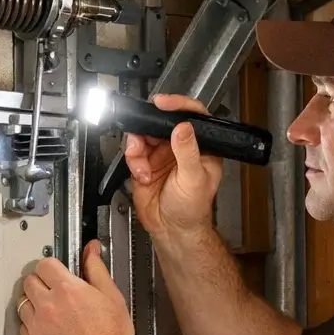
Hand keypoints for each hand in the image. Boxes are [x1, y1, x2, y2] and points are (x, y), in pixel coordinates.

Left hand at [18, 242, 139, 334]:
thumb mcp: (111, 296)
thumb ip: (96, 269)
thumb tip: (91, 250)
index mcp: (67, 289)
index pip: (44, 264)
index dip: (51, 267)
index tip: (56, 273)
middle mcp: (48, 305)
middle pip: (29, 281)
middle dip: (40, 282)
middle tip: (52, 291)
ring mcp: (37, 326)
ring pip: (22, 303)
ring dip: (33, 303)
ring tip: (49, 311)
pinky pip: (22, 327)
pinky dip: (31, 325)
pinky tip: (46, 328)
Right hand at [123, 94, 223, 238]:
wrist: (171, 230)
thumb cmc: (192, 210)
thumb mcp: (194, 179)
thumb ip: (188, 152)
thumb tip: (184, 128)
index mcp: (200, 146)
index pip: (192, 115)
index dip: (178, 105)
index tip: (163, 104)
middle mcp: (180, 147)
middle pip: (161, 122)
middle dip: (149, 128)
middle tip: (144, 136)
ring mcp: (161, 154)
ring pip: (143, 134)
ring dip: (138, 147)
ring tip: (142, 165)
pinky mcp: (145, 163)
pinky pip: (133, 151)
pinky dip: (133, 161)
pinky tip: (142, 174)